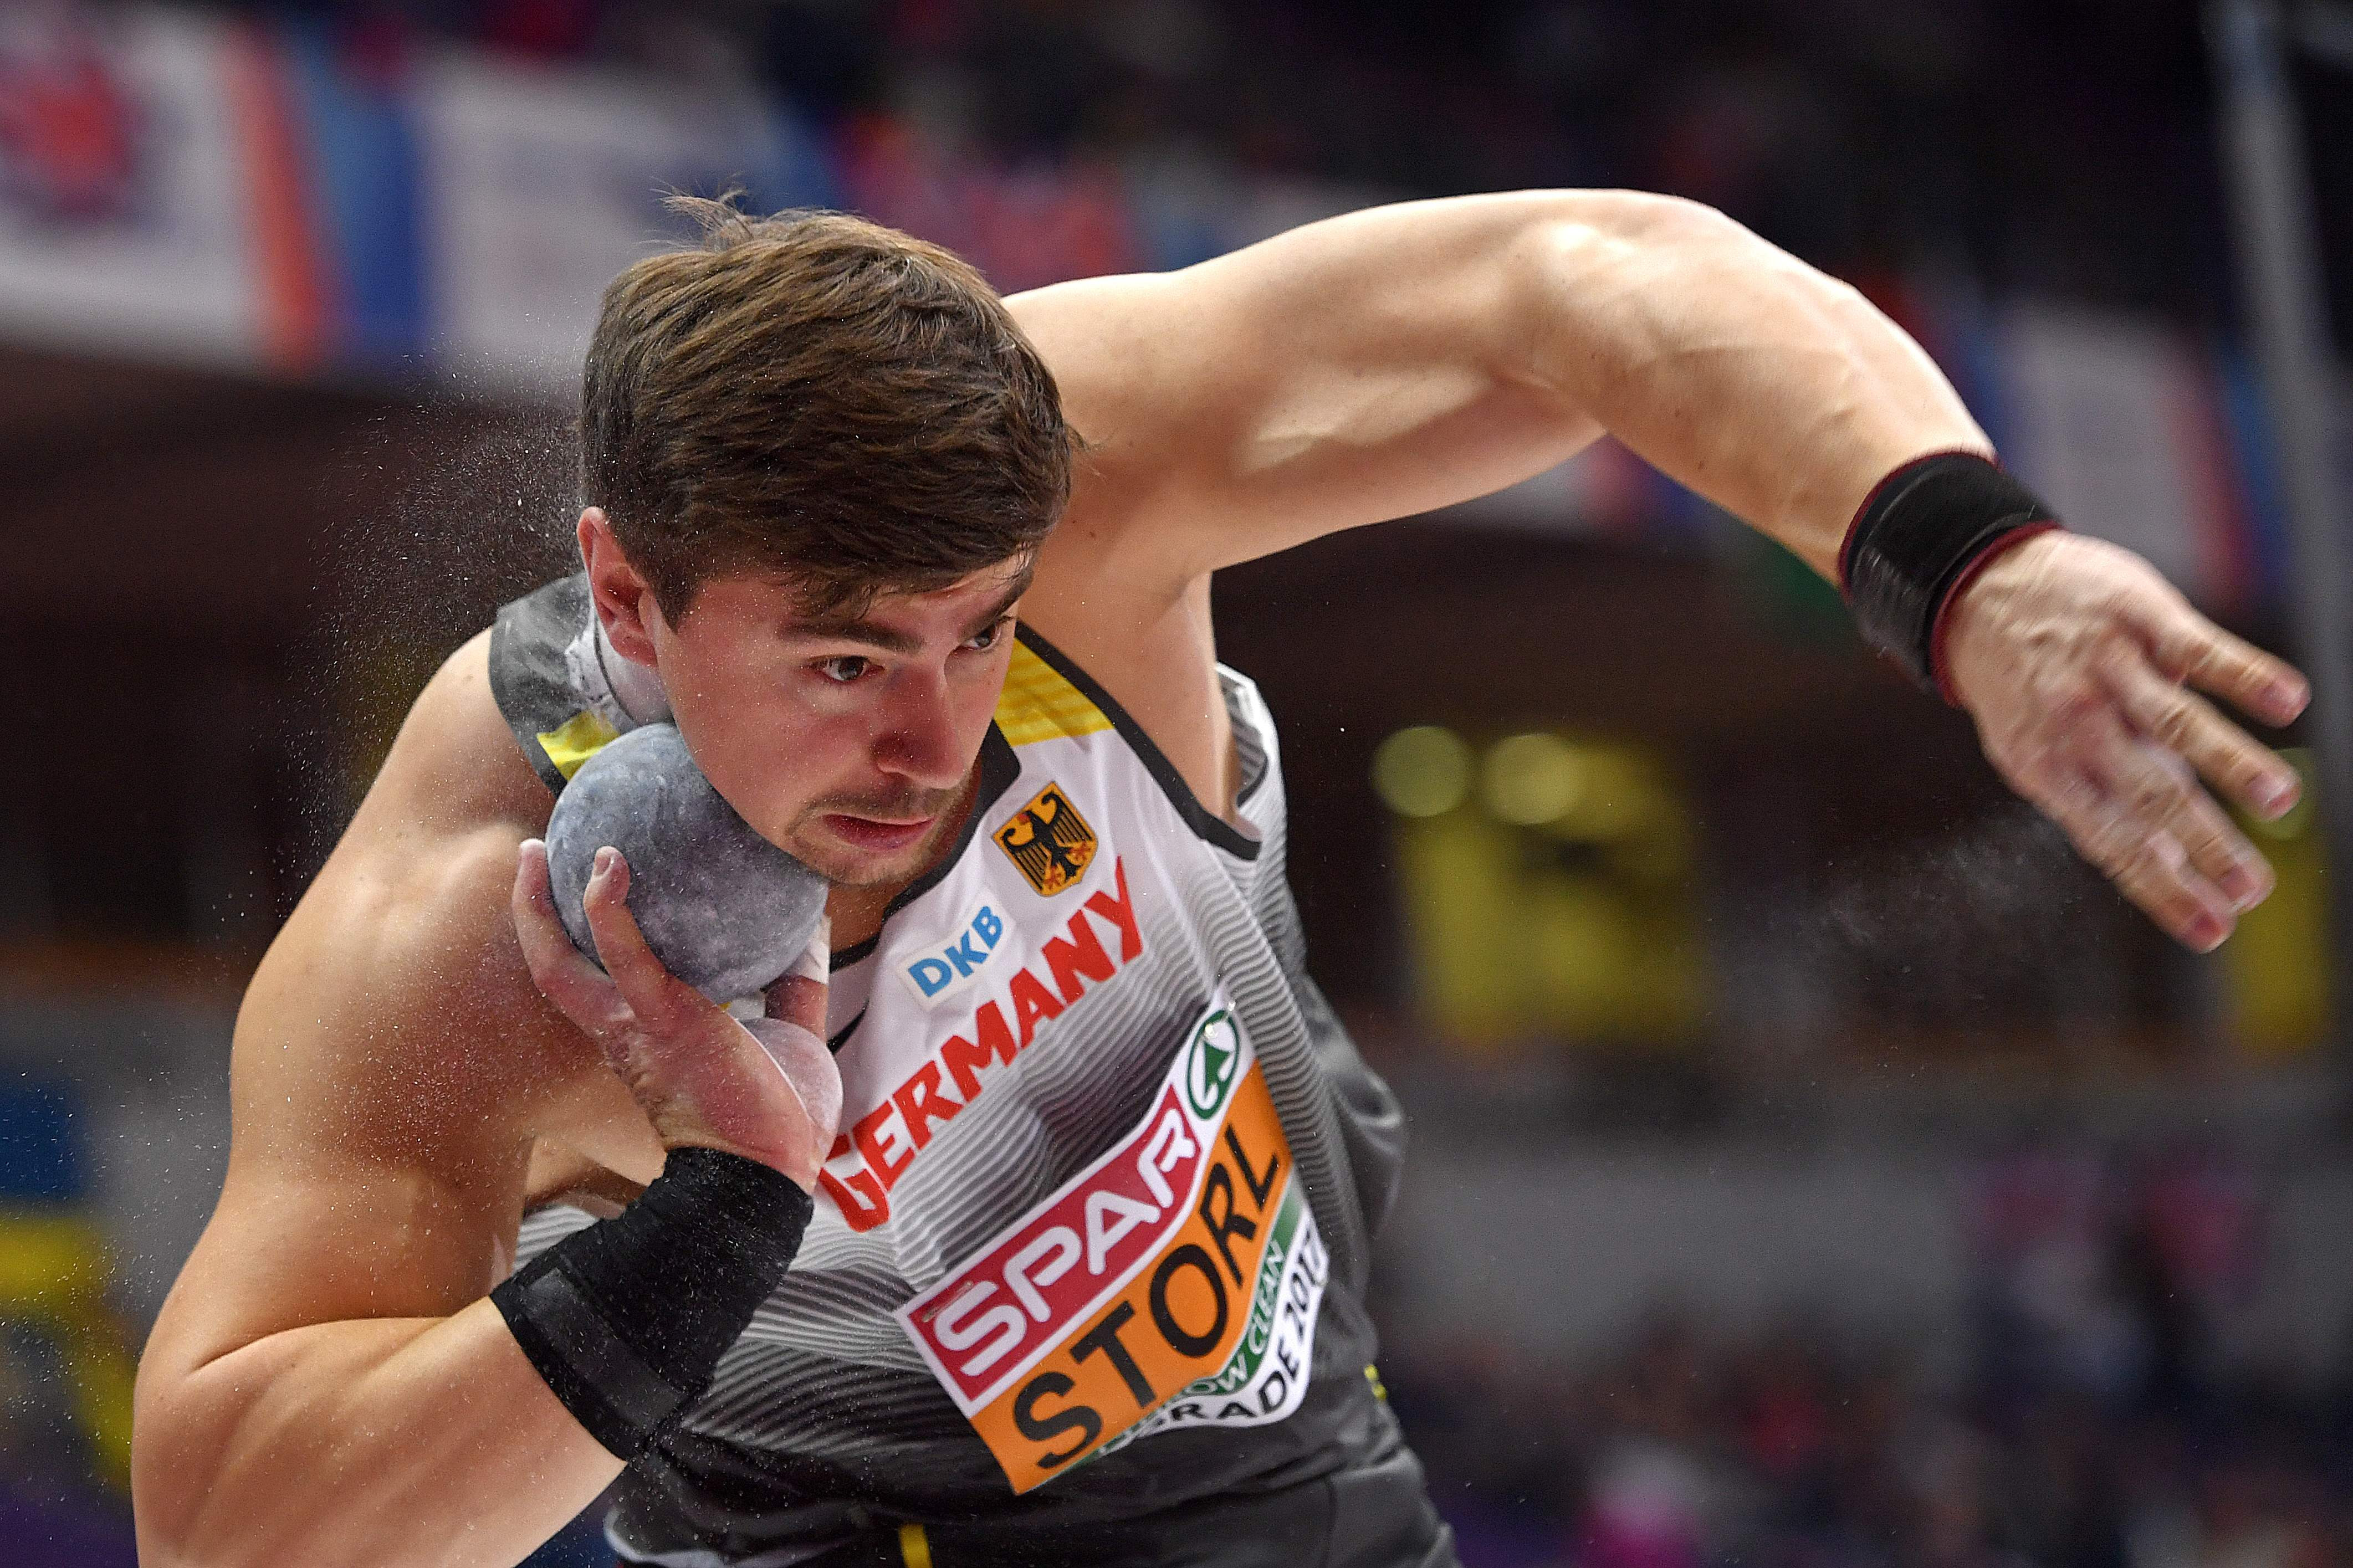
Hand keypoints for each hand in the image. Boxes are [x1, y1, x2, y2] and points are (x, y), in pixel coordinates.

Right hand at [510, 840, 840, 1187]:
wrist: (770, 1174)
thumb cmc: (776, 1117)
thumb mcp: (790, 1035)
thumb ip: (794, 985)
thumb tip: (810, 932)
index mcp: (651, 1033)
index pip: (597, 978)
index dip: (577, 931)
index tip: (578, 880)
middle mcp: (628, 1028)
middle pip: (554, 968)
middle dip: (533, 912)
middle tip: (532, 851)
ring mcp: (638, 1025)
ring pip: (562, 964)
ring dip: (547, 903)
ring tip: (553, 845)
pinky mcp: (664, 1020)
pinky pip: (625, 957)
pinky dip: (609, 911)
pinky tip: (609, 868)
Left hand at [1942, 532, 2309, 950]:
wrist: (1979, 590)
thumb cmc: (2025, 688)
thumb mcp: (2037, 754)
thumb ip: (2104, 805)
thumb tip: (2169, 872)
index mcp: (2050, 771)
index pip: (2114, 844)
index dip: (2163, 890)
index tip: (2214, 931)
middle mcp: (2077, 724)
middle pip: (2150, 794)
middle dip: (2204, 846)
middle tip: (2255, 889)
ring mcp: (2107, 668)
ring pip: (2176, 723)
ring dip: (2230, 763)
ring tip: (2281, 801)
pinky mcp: (2136, 616)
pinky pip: (2197, 649)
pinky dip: (2244, 675)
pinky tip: (2289, 701)